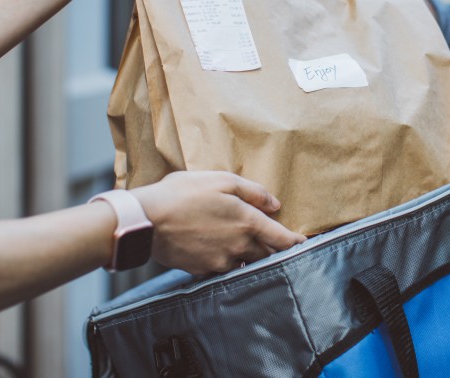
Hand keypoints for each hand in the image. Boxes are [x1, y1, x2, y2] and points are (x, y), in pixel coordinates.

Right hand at [130, 171, 305, 275]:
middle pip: (266, 254)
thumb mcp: (221, 180)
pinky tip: (224, 255)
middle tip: (278, 245)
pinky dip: (230, 264)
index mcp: (247, 222)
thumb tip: (275, 205)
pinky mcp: (203, 270)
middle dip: (274, 250)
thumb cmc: (182, 194)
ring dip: (253, 258)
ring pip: (247, 263)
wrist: (146, 221)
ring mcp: (221, 261)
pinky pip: (225, 270)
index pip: (281, 238)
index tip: (303, 243)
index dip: (295, 242)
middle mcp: (239, 246)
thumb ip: (253, 192)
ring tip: (252, 250)